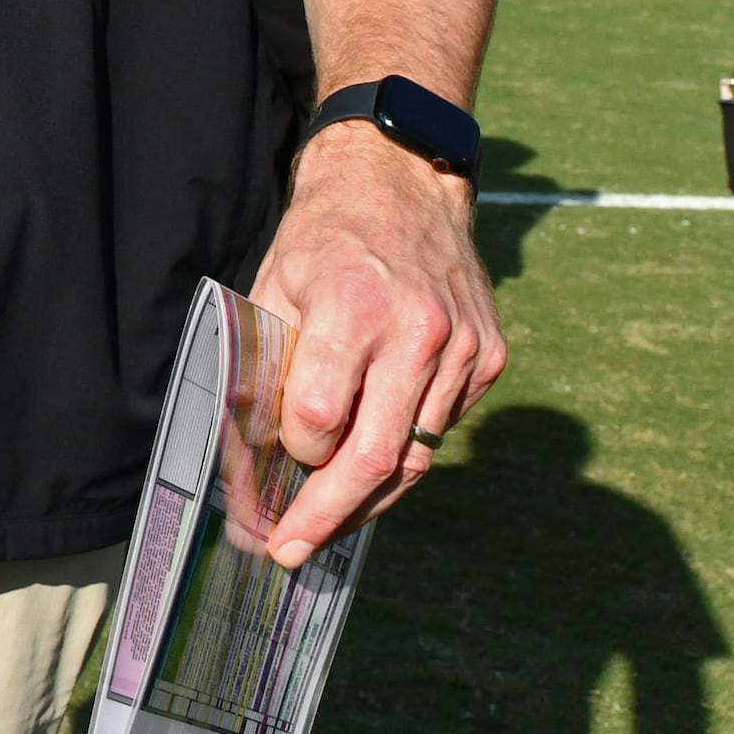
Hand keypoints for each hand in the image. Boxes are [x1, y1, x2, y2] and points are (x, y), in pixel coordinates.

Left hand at [247, 125, 502, 566]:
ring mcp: (463, 348)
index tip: (274, 457)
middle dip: (328, 516)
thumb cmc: (324, 239)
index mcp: (354, 308)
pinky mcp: (488, 358)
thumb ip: (263, 371)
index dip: (291, 450)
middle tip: (288, 552)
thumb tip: (246, 462)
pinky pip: (442, 430)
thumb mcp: (274, 288)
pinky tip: (370, 464)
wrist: (402, 182)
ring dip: (368, 499)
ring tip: (325, 523)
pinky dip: (405, 456)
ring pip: (418, 457)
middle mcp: (419, 332)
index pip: (319, 418)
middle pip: (377, 457)